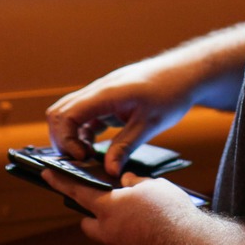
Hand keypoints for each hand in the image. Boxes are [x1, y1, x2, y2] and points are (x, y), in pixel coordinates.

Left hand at [43, 171, 202, 244]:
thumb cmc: (170, 213)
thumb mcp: (153, 186)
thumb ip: (136, 183)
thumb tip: (128, 181)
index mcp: (109, 207)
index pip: (78, 192)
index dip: (61, 182)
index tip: (47, 174)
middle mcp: (109, 231)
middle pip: (88, 224)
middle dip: (92, 216)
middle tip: (107, 207)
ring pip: (112, 239)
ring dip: (120, 229)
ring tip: (143, 220)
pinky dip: (138, 242)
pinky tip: (156, 236)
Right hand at [46, 55, 200, 176]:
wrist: (185, 73)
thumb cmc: (171, 92)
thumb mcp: (149, 124)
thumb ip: (125, 147)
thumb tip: (109, 170)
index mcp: (105, 94)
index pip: (66, 115)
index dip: (66, 140)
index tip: (82, 158)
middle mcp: (98, 91)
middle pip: (59, 113)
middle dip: (62, 140)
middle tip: (80, 161)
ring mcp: (101, 95)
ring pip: (70, 114)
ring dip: (72, 137)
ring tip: (89, 158)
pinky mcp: (108, 101)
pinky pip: (85, 117)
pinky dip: (84, 134)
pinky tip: (96, 149)